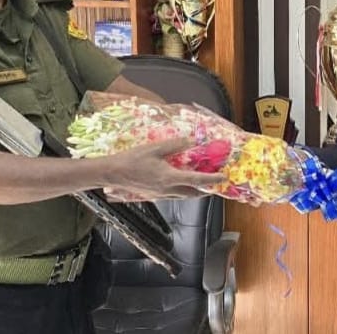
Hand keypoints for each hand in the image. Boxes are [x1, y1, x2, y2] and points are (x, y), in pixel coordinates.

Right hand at [100, 138, 225, 199]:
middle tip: (214, 182)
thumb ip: (175, 145)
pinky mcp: (154, 196)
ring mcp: (160, 195)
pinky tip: (179, 182)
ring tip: (200, 182)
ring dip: (194, 191)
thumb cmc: (132, 159)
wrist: (113, 173)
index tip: (223, 177)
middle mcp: (168, 190)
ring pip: (183, 196)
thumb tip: (191, 141)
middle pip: (193, 193)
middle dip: (206, 190)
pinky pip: (173, 195)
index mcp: (170, 178)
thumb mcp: (155, 148)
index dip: (212, 179)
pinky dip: (182, 190)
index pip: (197, 180)